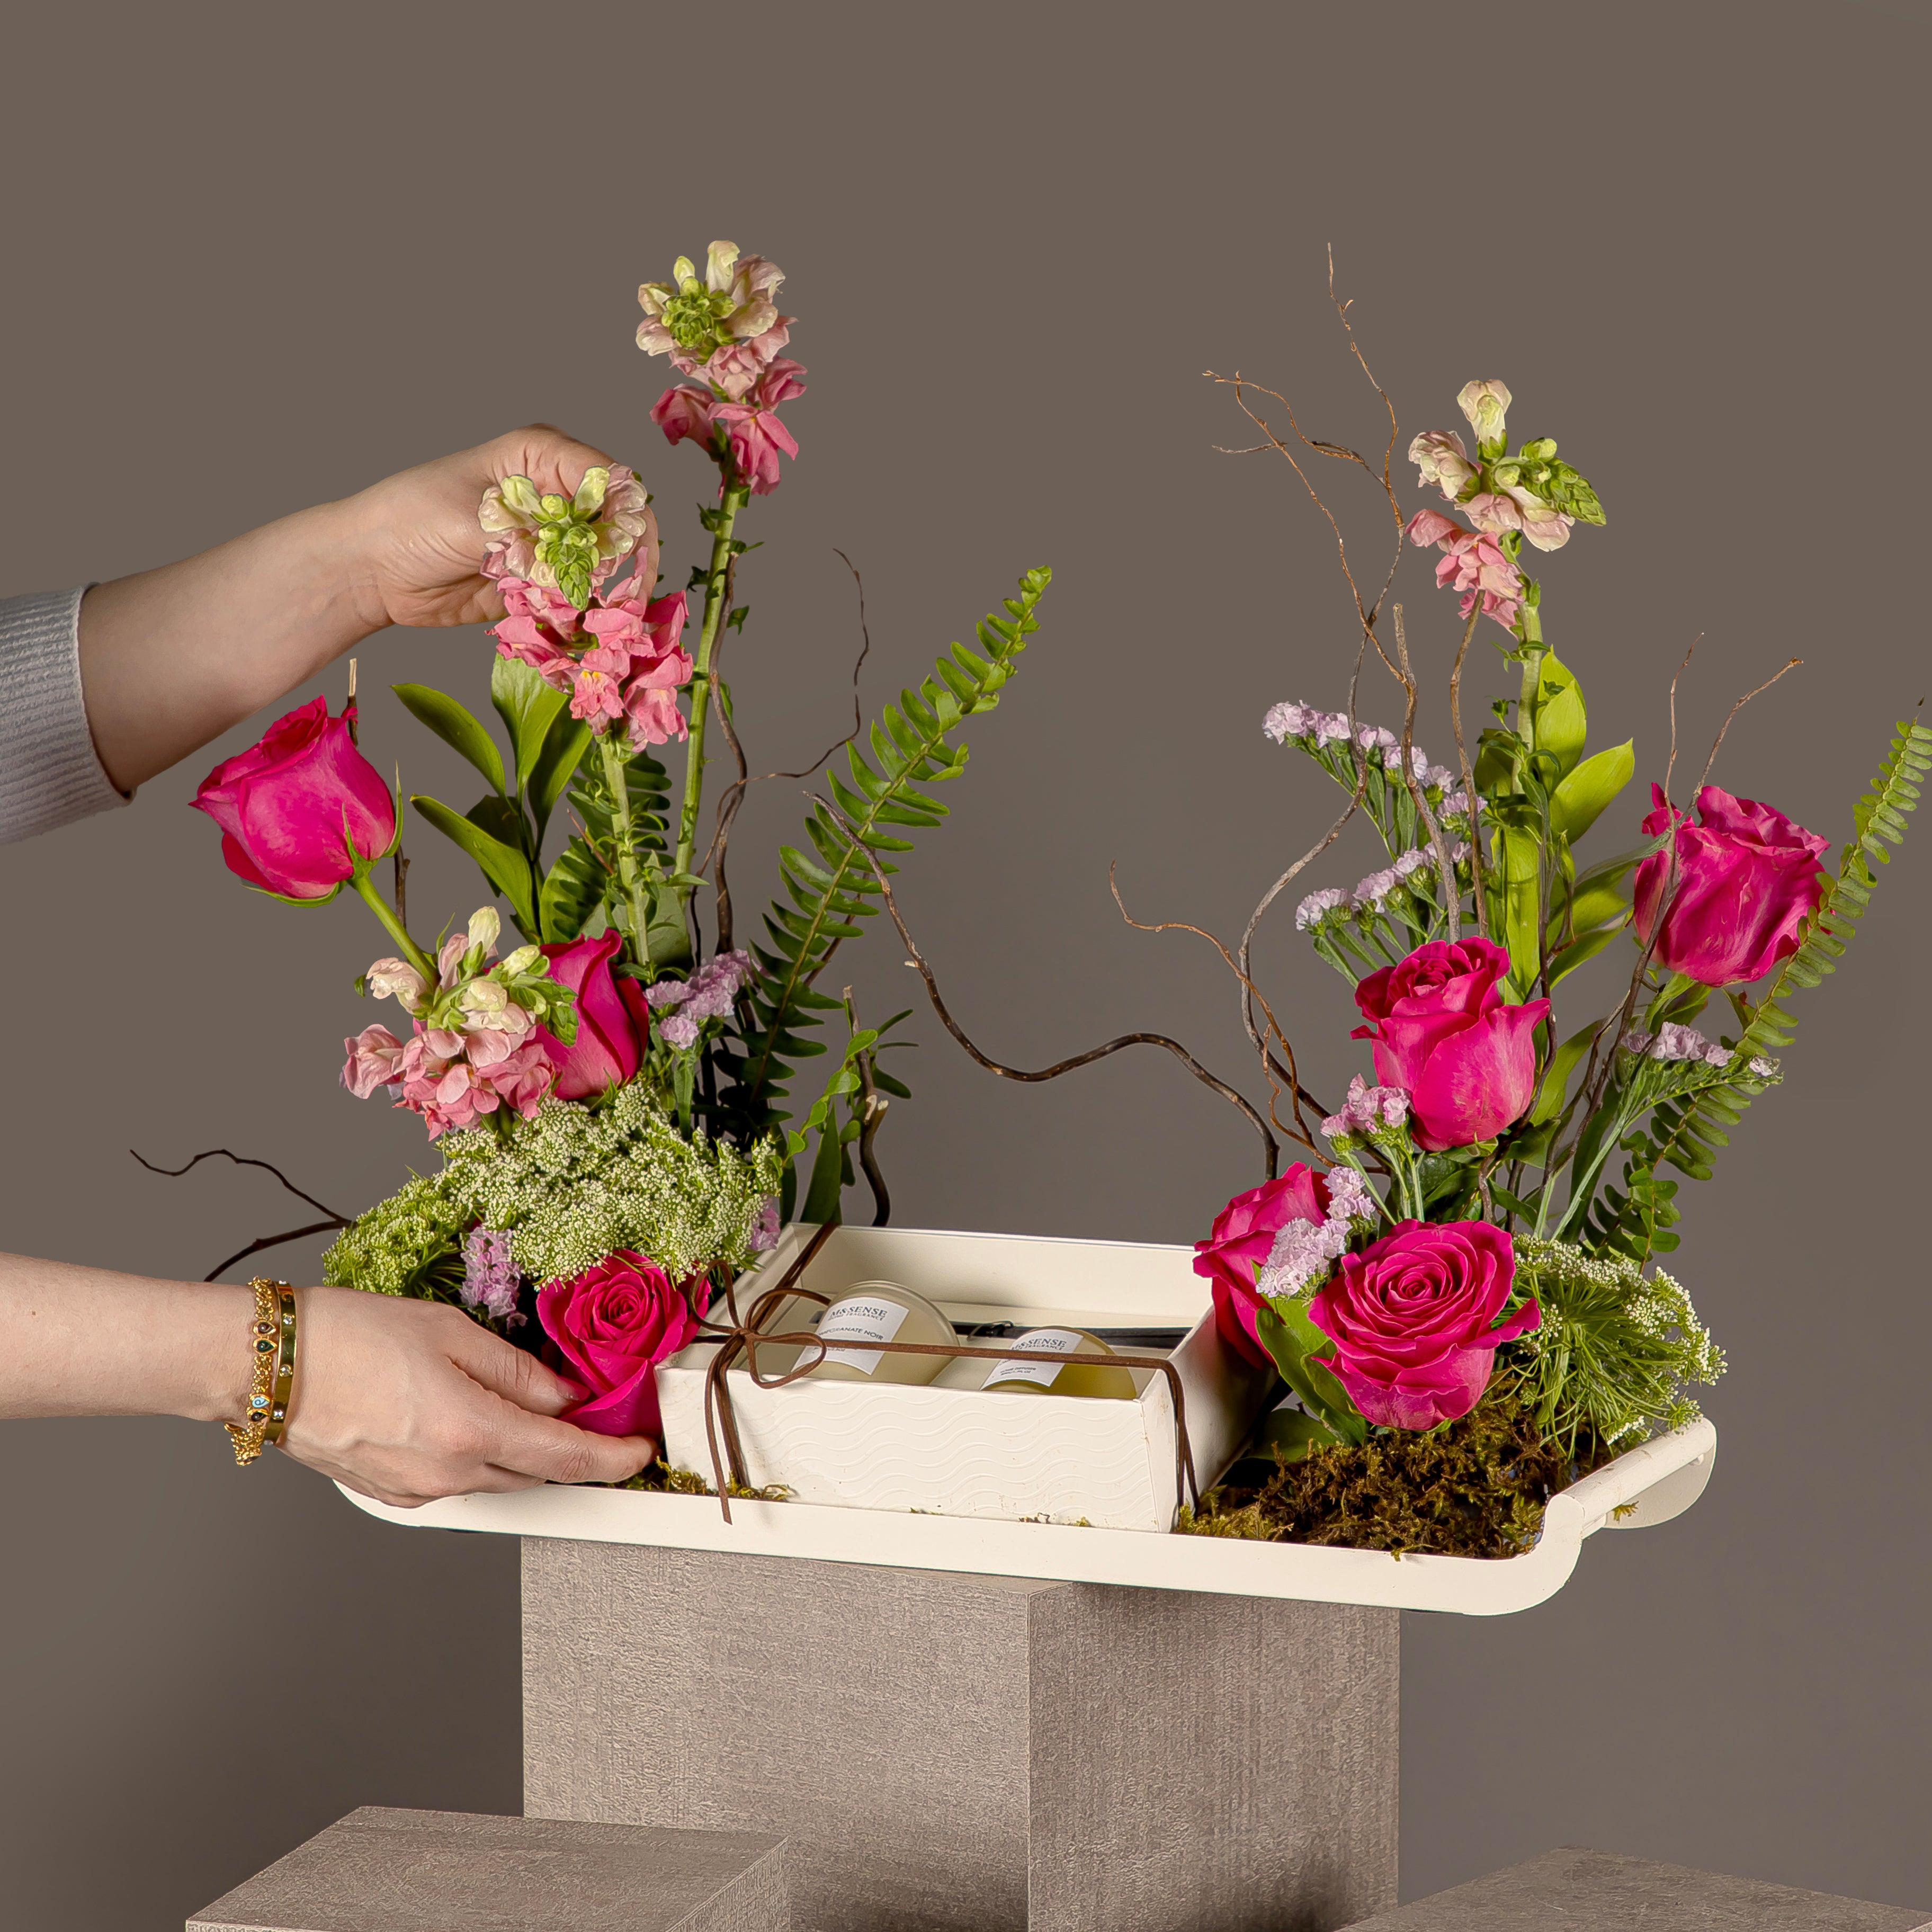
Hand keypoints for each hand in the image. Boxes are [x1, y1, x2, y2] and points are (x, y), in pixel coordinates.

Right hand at [279, 1286, 654, 1507]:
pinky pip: (453, 1480)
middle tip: (589, 1413)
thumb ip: (515, 1370)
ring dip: (519, 1449)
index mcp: (468, 1430)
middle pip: (534, 1472)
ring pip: (494, 1477)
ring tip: (524, 1406)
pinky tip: (465, 1419)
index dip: (614, 1457)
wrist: (265, 1365)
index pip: (566, 1457)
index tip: (641, 1449)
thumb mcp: (449, 1332)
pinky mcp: (389, 1492)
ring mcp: (414, 1490)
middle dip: (568, 1447)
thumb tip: (564, 1395)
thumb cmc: (347, 1335)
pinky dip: (475, 1455)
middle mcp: (444, 1473)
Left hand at [344, 424, 616, 631]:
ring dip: (611, 600)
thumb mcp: (478, 521)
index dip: (629, 522)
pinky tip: (582, 634)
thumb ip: (535, 542)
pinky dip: (586, 620)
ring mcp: (554, 542)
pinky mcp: (544, 582)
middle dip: (629, 567)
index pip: (614, 483)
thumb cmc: (413, 520)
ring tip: (607, 626)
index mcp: (544, 458)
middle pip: (621, 528)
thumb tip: (586, 567)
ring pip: (607, 570)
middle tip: (623, 606)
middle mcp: (557, 496)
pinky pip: (581, 602)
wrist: (373, 569)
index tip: (625, 564)